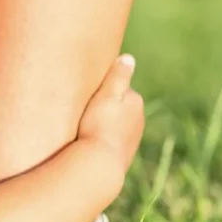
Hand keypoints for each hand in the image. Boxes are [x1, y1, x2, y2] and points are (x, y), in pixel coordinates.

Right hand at [77, 54, 144, 175]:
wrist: (100, 164)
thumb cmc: (99, 126)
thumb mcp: (107, 96)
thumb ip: (118, 76)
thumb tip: (128, 57)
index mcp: (135, 100)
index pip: (117, 85)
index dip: (100, 86)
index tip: (85, 88)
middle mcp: (139, 118)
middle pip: (117, 104)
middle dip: (104, 103)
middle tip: (81, 106)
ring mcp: (133, 137)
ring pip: (115, 122)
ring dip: (104, 120)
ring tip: (83, 123)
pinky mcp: (124, 153)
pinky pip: (112, 138)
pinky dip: (104, 135)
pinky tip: (89, 139)